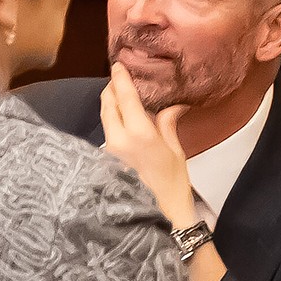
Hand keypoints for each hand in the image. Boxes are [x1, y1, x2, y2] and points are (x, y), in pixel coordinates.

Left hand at [101, 62, 196, 226]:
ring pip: (105, 117)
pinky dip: (112, 121)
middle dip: (112, 88)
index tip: (118, 64)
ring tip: (123, 97)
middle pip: (107, 103)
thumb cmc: (173, 184)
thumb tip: (173, 105)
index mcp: (139, 133)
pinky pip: (107, 132)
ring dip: (111, 104)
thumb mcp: (175, 150)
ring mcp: (108, 151)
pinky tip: (122, 120)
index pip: (124, 96)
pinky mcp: (105, 161)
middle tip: (119, 79)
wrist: (160, 216)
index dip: (120, 78)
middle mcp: (118, 139)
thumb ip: (167, 123)